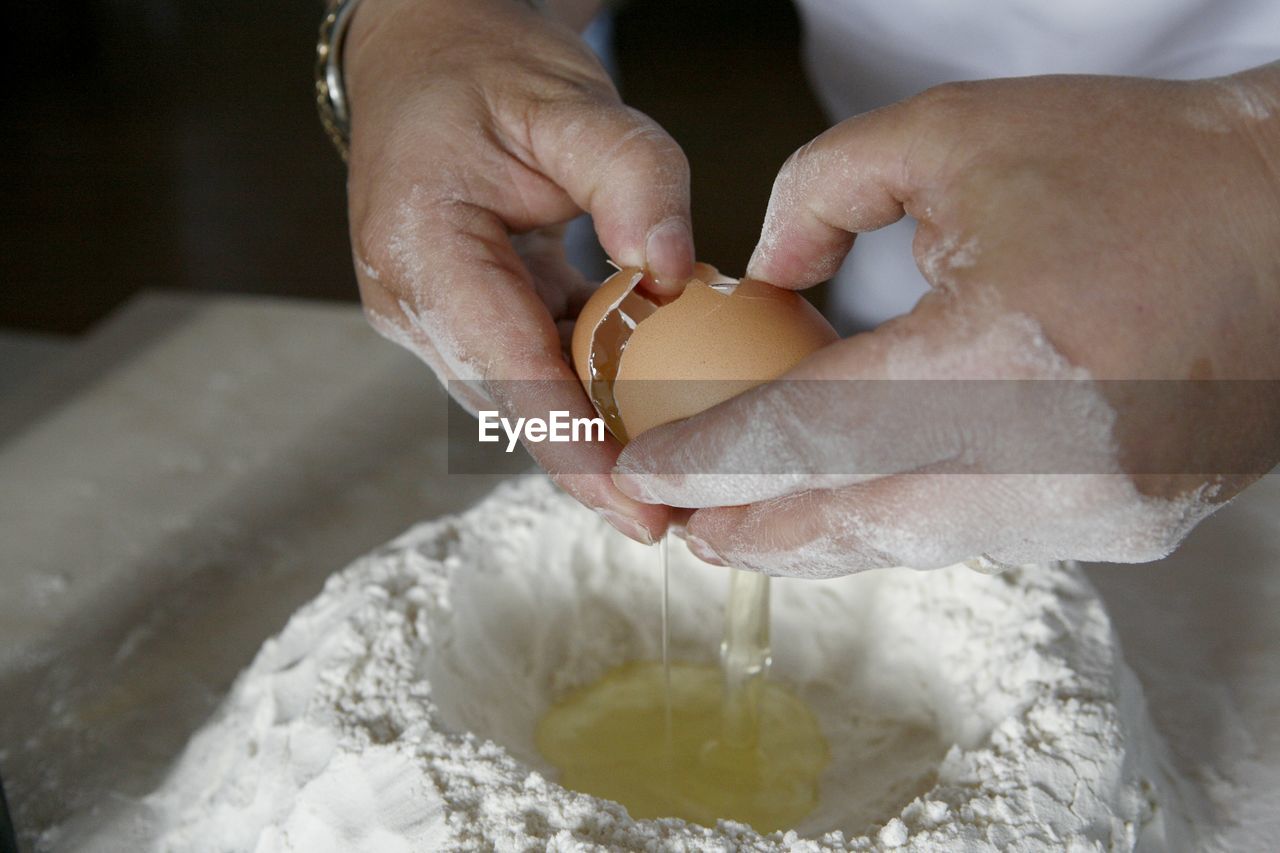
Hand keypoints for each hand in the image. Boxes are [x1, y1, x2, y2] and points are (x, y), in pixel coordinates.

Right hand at [344, 0, 695, 542]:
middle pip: (510, 404)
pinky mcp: (457, 316)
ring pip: (516, 399)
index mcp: (422, 248)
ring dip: (586, 443)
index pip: (505, 367)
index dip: (572, 445)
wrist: (429, 51)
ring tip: (663, 488)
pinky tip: (640, 420)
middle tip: (667, 521)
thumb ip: (631, 173)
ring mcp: (428, 314)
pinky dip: (580, 396)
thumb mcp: (569, 98)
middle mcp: (411, 298)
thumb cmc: (487, 67)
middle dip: (587, 469)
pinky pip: (523, 370)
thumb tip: (673, 269)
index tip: (634, 503)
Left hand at [614, 66, 1279, 575]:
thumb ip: (822, 190)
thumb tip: (761, 276)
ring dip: (823, 538)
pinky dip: (901, 521)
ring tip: (750, 525)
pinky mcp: (1128, 529)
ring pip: (913, 545)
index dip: (714, 462)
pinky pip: (975, 537)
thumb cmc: (1135, 164)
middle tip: (682, 528)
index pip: (814, 434)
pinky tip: (855, 502)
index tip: (648, 477)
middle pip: (853, 524)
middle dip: (753, 533)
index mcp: (1008, 352)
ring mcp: (1100, 511)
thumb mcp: (954, 134)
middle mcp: (1055, 459)